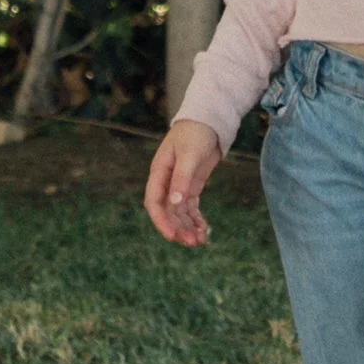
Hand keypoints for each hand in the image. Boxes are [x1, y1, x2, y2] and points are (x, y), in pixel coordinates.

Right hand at [144, 115, 222, 247]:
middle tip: (192, 243)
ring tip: (199, 242)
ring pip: (180, 213)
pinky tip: (203, 231)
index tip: (172, 236)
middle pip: (168, 212)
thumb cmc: (195, 133)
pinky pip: (191, 208)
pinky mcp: (191, 186)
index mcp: (159, 173)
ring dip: (187, 227)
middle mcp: (166, 182)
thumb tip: (174, 203)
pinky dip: (196, 220)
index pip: (154, 203)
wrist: (209, 120)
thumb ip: (181, 178)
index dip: (161, 221)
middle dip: (178, 228)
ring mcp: (179, 185)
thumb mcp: (189, 155)